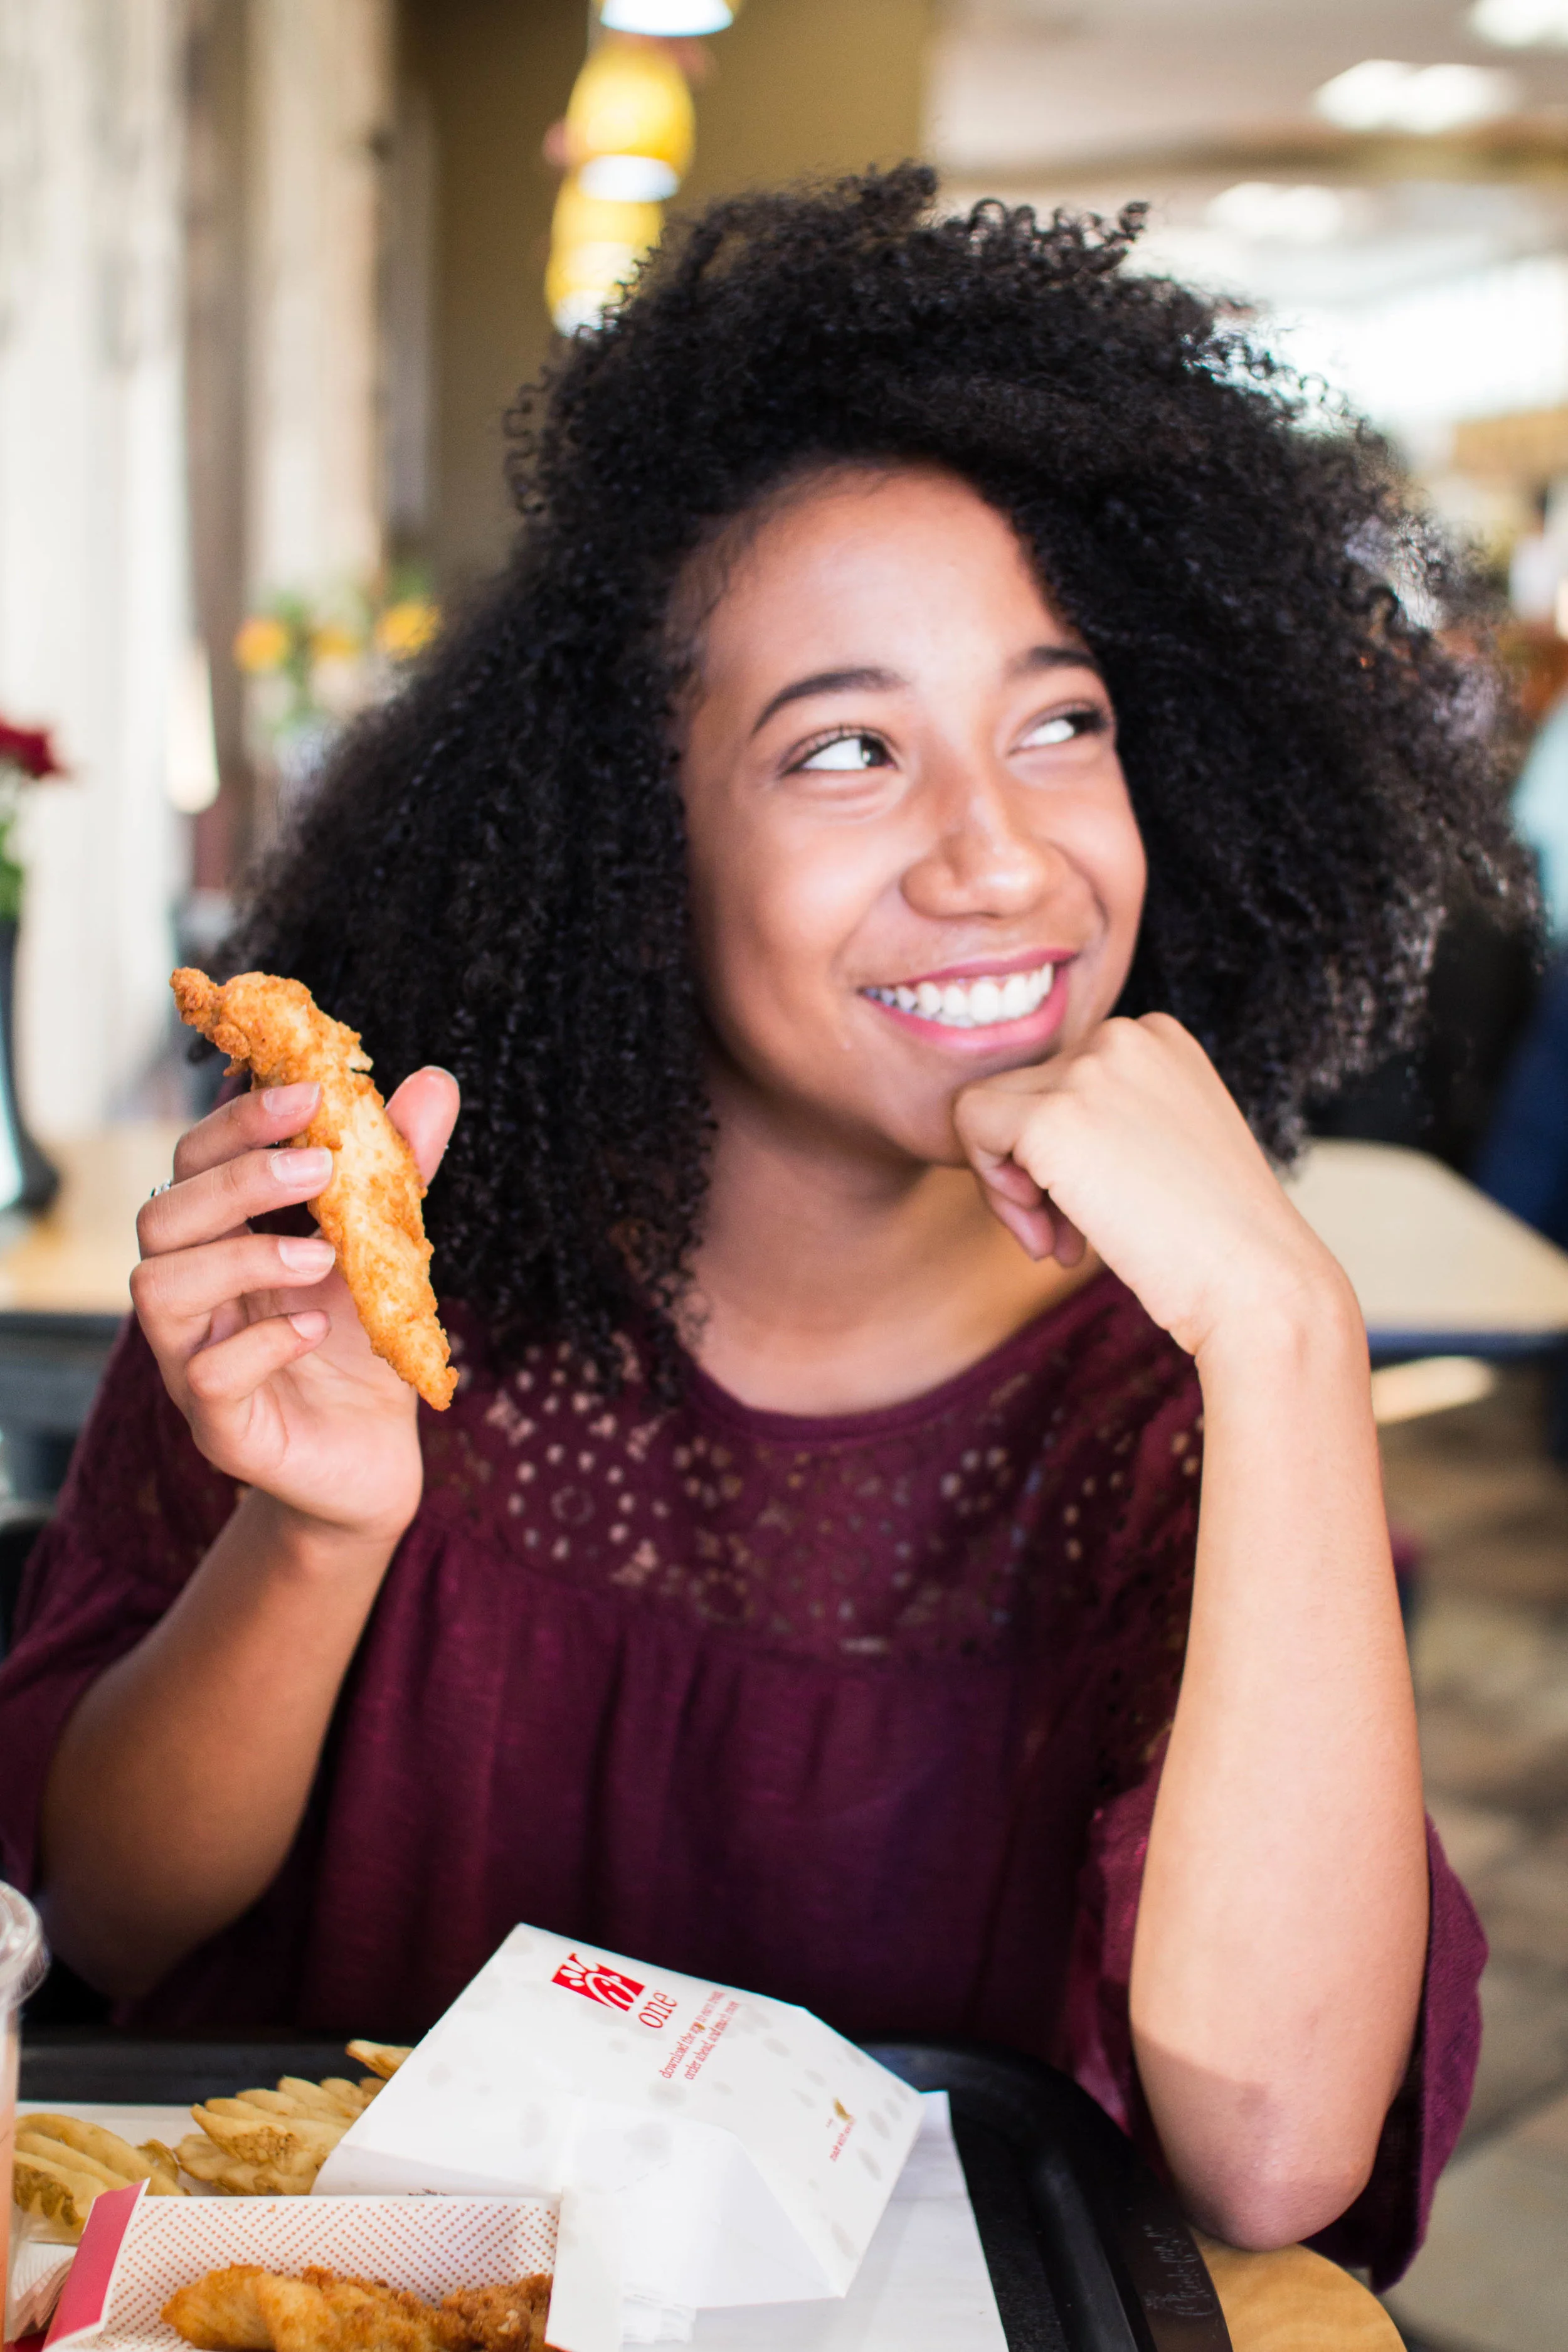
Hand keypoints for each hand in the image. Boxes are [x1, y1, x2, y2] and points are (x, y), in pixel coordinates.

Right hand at [132, 1071, 459, 1544]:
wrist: (376, 1456)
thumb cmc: (362, 1344)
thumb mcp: (386, 1249)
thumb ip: (399, 1170)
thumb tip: (435, 1080)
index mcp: (220, 1241)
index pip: (193, 1162)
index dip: (238, 1122)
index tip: (309, 1094)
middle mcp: (191, 1296)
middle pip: (161, 1216)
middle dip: (238, 1179)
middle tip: (321, 1168)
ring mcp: (191, 1361)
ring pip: (158, 1289)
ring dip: (243, 1256)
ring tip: (324, 1257)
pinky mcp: (218, 1426)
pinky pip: (206, 1374)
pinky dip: (264, 1341)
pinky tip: (318, 1328)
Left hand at [953, 1014, 1349, 1361]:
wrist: (1257, 1281)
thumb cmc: (1214, 1235)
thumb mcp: (1162, 1146)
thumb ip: (1102, 1122)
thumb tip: (1013, 1145)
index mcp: (1156, 1036)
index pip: (1061, 1076)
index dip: (1060, 1149)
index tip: (1094, 1206)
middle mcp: (1124, 1034)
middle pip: (1020, 1092)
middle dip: (1032, 1171)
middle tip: (1069, 1238)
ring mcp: (1088, 1070)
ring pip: (987, 1111)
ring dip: (1012, 1188)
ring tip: (1060, 1245)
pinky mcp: (1051, 1117)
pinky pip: (969, 1128)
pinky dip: (994, 1191)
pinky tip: (1047, 1239)